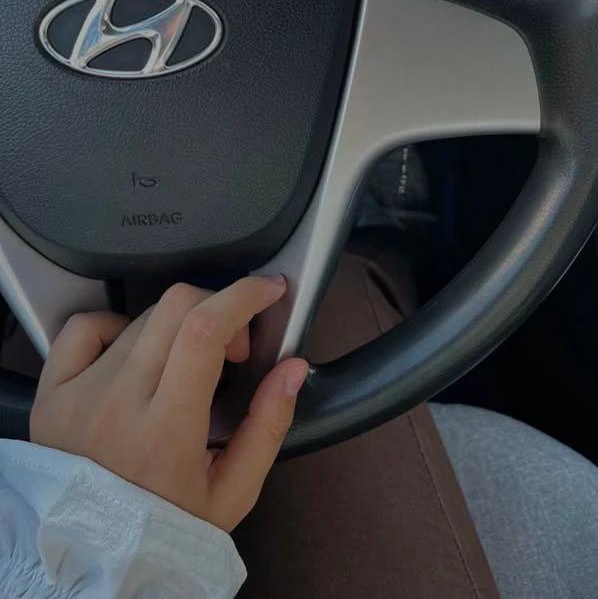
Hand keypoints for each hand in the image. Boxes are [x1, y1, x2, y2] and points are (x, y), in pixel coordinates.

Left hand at [30, 276, 308, 531]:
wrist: (95, 560)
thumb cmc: (168, 526)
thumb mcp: (234, 492)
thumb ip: (269, 426)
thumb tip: (293, 367)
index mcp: (165, 430)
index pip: (204, 330)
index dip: (243, 296)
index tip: (268, 290)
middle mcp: (116, 403)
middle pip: (175, 308)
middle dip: (220, 307)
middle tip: (233, 347)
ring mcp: (78, 394)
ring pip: (141, 318)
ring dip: (178, 328)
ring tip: (186, 367)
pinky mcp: (52, 394)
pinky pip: (84, 326)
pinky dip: (117, 325)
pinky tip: (135, 353)